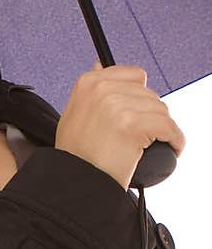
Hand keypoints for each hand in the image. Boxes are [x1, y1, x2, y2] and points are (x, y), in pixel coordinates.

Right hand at [54, 60, 186, 190]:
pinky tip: (171, 148)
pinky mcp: (133, 125)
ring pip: (160, 110)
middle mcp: (102, 89)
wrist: (75, 183)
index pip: (135, 76)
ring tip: (153, 145)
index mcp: (89, 82)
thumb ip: (91, 91)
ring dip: (162, 129)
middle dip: (150, 115)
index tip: (137, 115)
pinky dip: (174, 139)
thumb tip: (100, 65)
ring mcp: (117, 106)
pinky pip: (168, 127)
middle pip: (149, 94)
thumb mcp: (73, 114)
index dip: (139, 98)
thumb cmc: (75, 155)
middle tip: (142, 137)